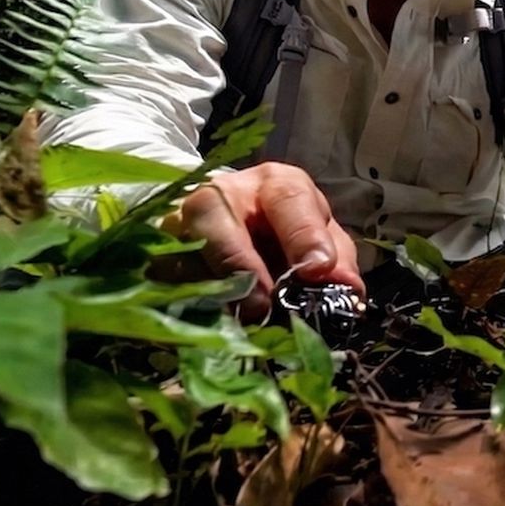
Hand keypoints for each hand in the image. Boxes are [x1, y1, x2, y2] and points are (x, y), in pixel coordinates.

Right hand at [166, 163, 363, 319]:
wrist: (232, 224)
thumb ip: (339, 261)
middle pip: (215, 213)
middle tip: (264, 307)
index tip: (318, 271)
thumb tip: (349, 292)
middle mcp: (222, 192)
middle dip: (240, 263)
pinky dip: (184, 302)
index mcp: (275, 184)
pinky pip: (161, 277)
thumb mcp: (321, 237)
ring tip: (239, 321)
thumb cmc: (285, 231)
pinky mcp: (155, 251)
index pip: (289, 199)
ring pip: (181, 248)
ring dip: (210, 290)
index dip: (303, 235)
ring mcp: (180, 220)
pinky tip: (209, 321)